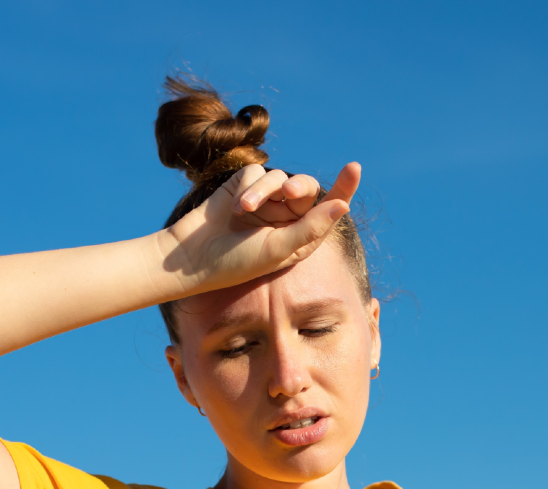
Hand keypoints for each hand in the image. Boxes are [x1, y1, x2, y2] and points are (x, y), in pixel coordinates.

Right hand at [158, 162, 360, 294]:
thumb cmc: (238, 262)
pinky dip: (249, 189)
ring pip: (279, 178)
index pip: (329, 208)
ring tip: (243, 211)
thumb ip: (310, 227)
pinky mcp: (245, 185)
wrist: (193, 256)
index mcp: (302, 235)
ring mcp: (266, 199)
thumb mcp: (278, 250)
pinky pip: (258, 173)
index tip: (354, 167)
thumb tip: (343, 205)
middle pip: (306, 187)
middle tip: (290, 193)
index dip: (343, 187)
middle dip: (300, 187)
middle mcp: (287, 215)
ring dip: (264, 193)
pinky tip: (235, 208)